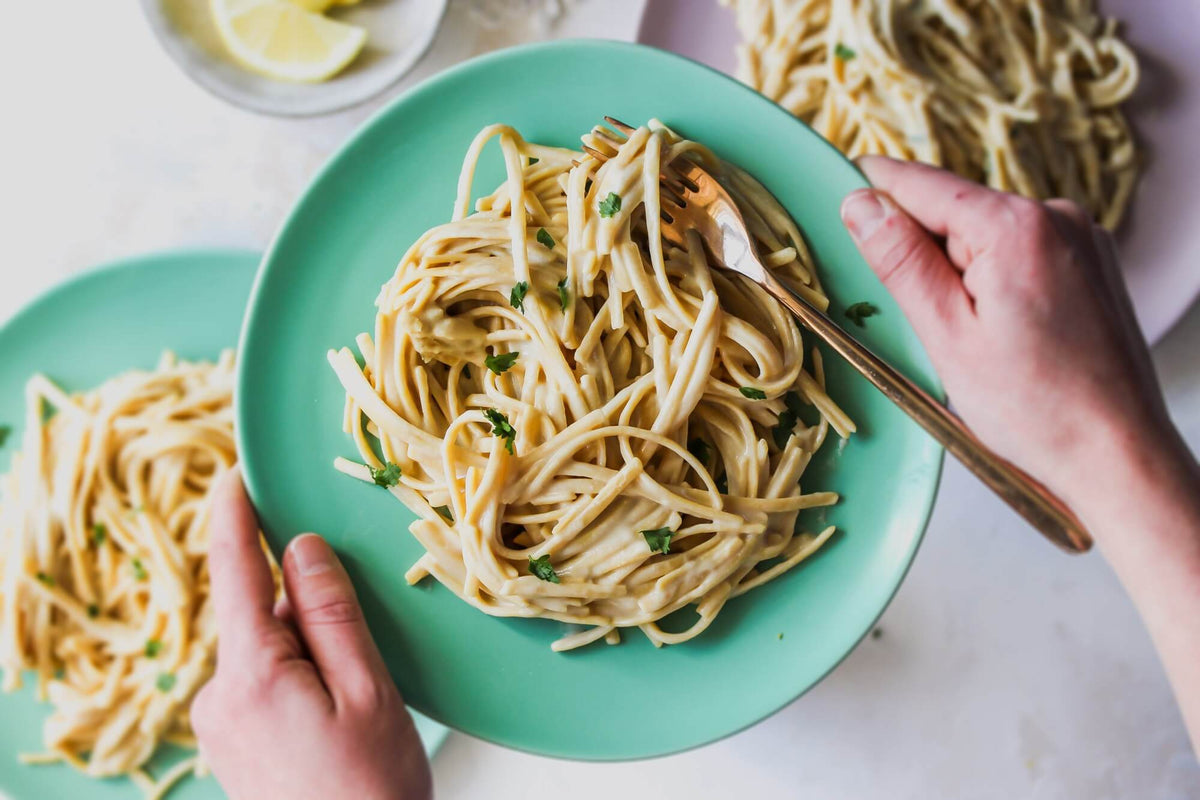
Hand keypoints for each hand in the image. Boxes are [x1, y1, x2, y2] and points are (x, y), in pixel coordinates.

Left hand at [192, 470, 431, 799]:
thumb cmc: (371, 790)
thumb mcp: (366, 690)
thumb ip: (330, 614)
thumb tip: (300, 547)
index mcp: (250, 677)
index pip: (234, 575)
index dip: (234, 518)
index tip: (236, 474)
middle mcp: (218, 698)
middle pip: (262, 615)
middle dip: (307, 611)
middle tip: (363, 654)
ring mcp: (221, 724)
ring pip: (267, 649)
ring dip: (309, 650)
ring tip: (356, 702)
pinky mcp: (232, 742)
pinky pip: (263, 681)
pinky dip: (299, 676)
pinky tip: (335, 715)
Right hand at [839, 156, 1182, 511]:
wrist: (1117, 453)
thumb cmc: (1034, 408)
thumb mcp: (946, 335)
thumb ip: (901, 261)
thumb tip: (860, 204)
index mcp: (1016, 225)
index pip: (920, 183)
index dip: (873, 191)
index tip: (836, 199)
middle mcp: (1057, 215)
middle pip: (954, 209)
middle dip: (923, 252)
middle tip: (924, 320)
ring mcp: (1080, 237)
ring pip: (985, 234)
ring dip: (960, 273)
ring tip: (972, 338)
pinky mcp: (1091, 263)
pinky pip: (1019, 252)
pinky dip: (994, 281)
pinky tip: (1002, 333)